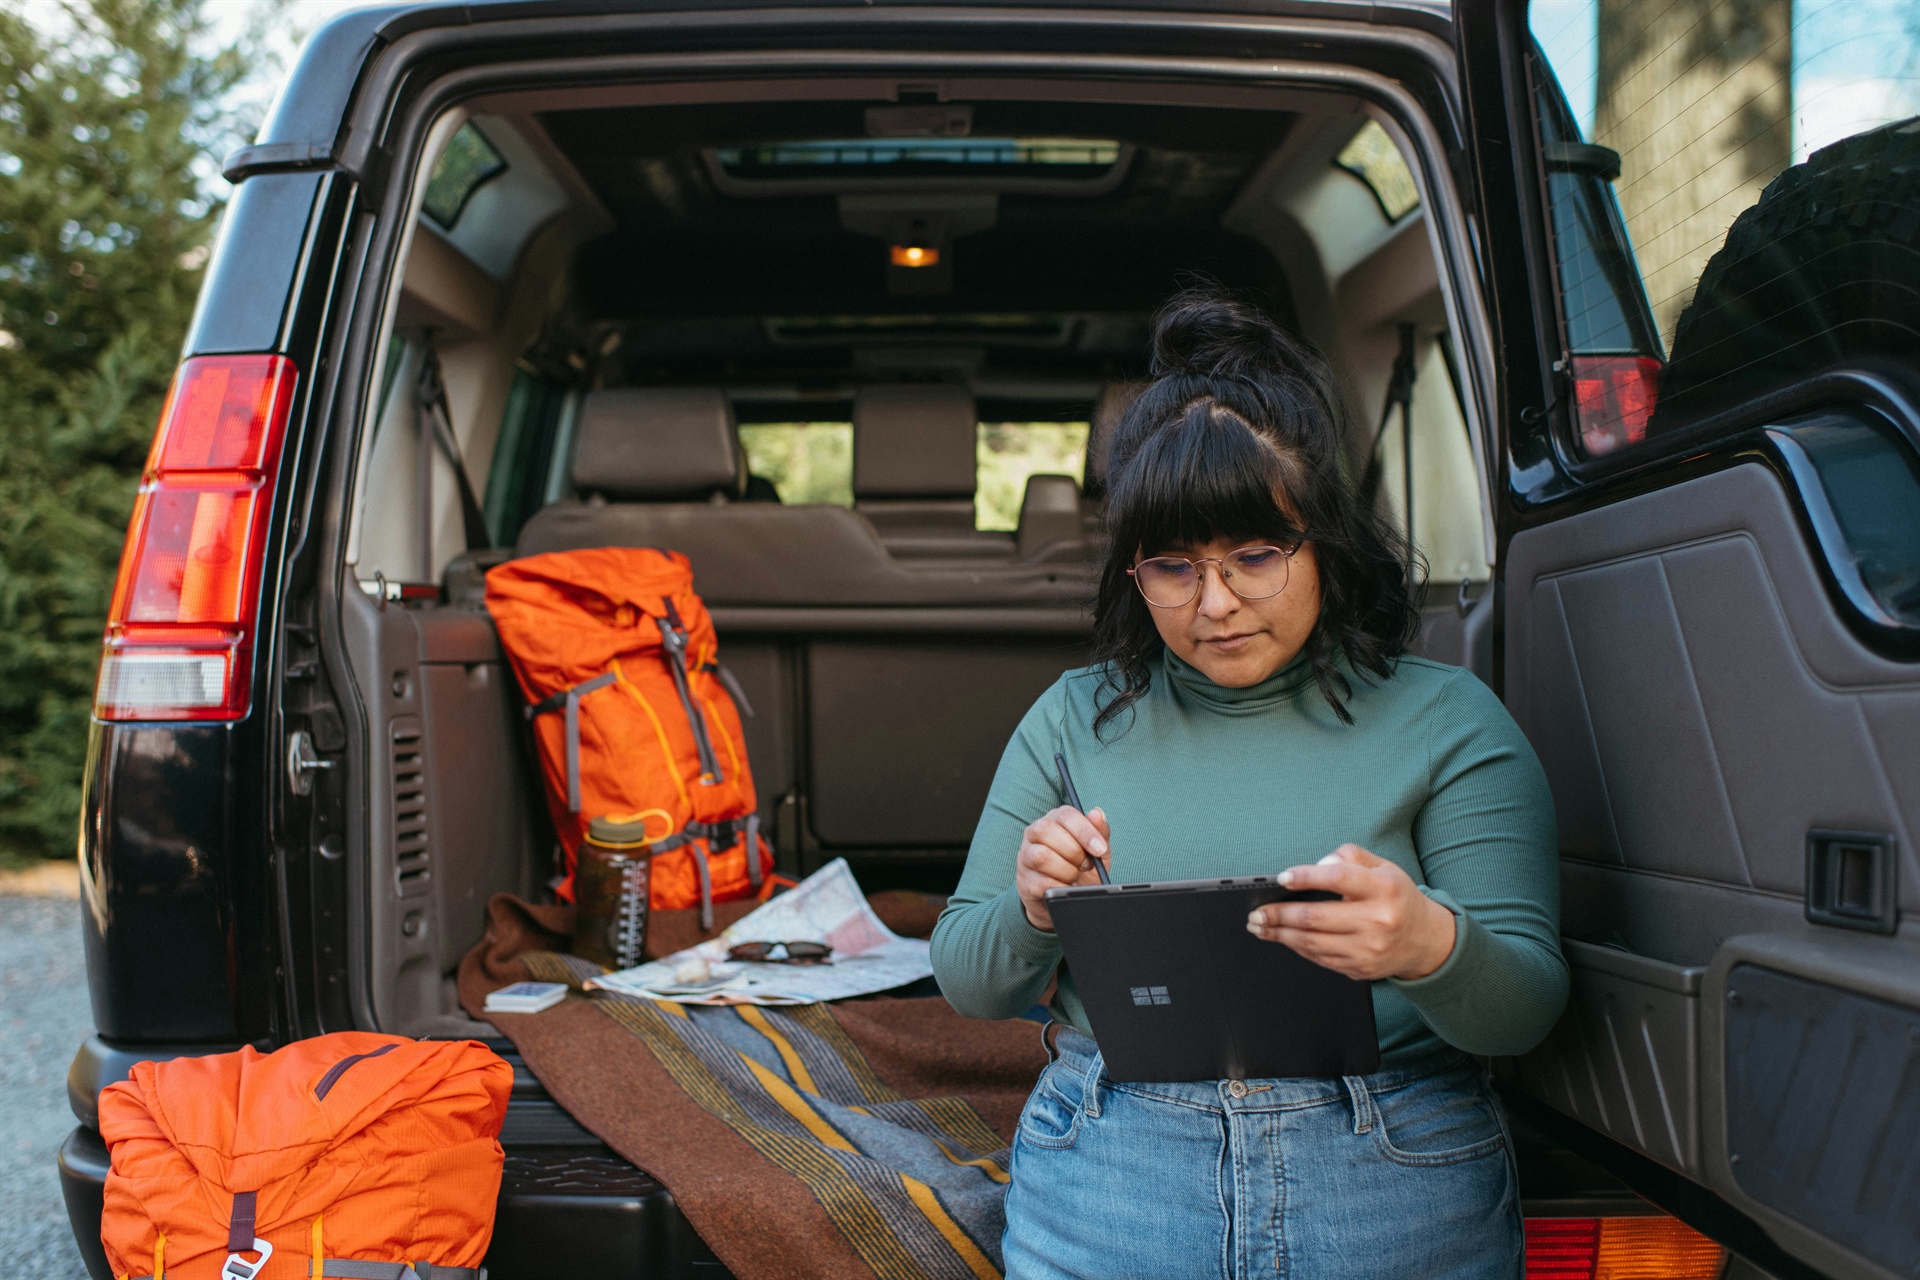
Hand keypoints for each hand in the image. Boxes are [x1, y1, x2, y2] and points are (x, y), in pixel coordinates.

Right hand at [1016, 806, 1112, 930]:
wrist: (1069, 901)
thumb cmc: (1083, 870)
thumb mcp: (1097, 851)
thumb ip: (1100, 832)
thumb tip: (1097, 813)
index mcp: (1055, 820)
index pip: (1065, 814)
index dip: (1084, 830)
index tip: (1099, 848)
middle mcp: (1035, 833)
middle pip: (1046, 830)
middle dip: (1074, 851)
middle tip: (1087, 865)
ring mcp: (1026, 857)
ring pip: (1041, 856)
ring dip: (1066, 870)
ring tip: (1075, 876)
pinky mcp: (1024, 881)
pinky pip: (1040, 882)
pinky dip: (1060, 888)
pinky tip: (1067, 888)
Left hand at [1245, 844, 1455, 980]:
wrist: (1423, 940)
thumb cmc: (1395, 897)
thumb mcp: (1382, 867)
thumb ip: (1349, 857)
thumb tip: (1318, 864)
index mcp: (1383, 888)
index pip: (1339, 878)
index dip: (1306, 877)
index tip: (1281, 878)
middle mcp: (1378, 920)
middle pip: (1317, 917)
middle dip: (1279, 915)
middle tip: (1256, 912)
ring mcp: (1368, 948)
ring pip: (1313, 942)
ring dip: (1280, 934)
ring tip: (1259, 925)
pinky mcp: (1360, 968)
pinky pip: (1320, 958)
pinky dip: (1297, 947)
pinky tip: (1282, 937)